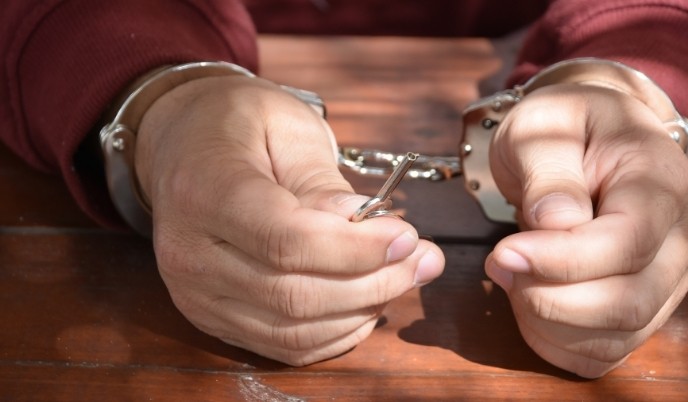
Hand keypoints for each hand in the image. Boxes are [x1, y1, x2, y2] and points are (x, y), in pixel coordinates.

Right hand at [134, 75, 444, 364]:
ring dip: (362, 310)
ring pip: (292, 331)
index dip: (355, 248)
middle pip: (293, 294)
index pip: (285, 240)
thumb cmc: (236, 124)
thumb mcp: (286, 126)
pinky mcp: (211, 316)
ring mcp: (196, 292)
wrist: (180, 145)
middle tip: (422, 259)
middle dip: (373, 282)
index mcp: (204, 190)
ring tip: (403, 277)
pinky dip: (336, 334)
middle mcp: (189, 252)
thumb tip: (365, 224)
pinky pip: (283, 346)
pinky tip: (366, 304)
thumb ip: (322, 181)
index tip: (407, 237)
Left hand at [485, 83, 687, 377]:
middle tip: (497, 262)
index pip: (627, 243)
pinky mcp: (642, 307)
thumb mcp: (542, 127)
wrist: (585, 139)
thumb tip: (556, 222)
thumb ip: (548, 171)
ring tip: (508, 276)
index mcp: (661, 184)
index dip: (561, 261)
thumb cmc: (563, 127)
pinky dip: (555, 342)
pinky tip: (525, 304)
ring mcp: (666, 279)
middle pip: (626, 302)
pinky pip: (604, 352)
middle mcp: (679, 239)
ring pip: (615, 337)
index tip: (503, 252)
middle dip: (546, 297)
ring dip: (545, 321)